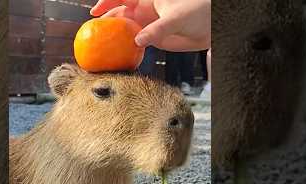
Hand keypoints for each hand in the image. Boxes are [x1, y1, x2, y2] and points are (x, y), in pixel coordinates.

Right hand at [90, 0, 210, 50]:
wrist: (212, 26)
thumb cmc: (199, 11)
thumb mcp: (177, 18)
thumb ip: (157, 30)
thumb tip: (138, 41)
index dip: (106, 2)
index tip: (95, 12)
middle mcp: (145, 9)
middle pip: (119, 13)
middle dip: (106, 21)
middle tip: (93, 34)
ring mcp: (148, 24)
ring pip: (125, 29)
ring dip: (113, 37)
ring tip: (101, 48)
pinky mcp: (153, 38)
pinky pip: (135, 42)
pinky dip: (126, 48)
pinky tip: (118, 56)